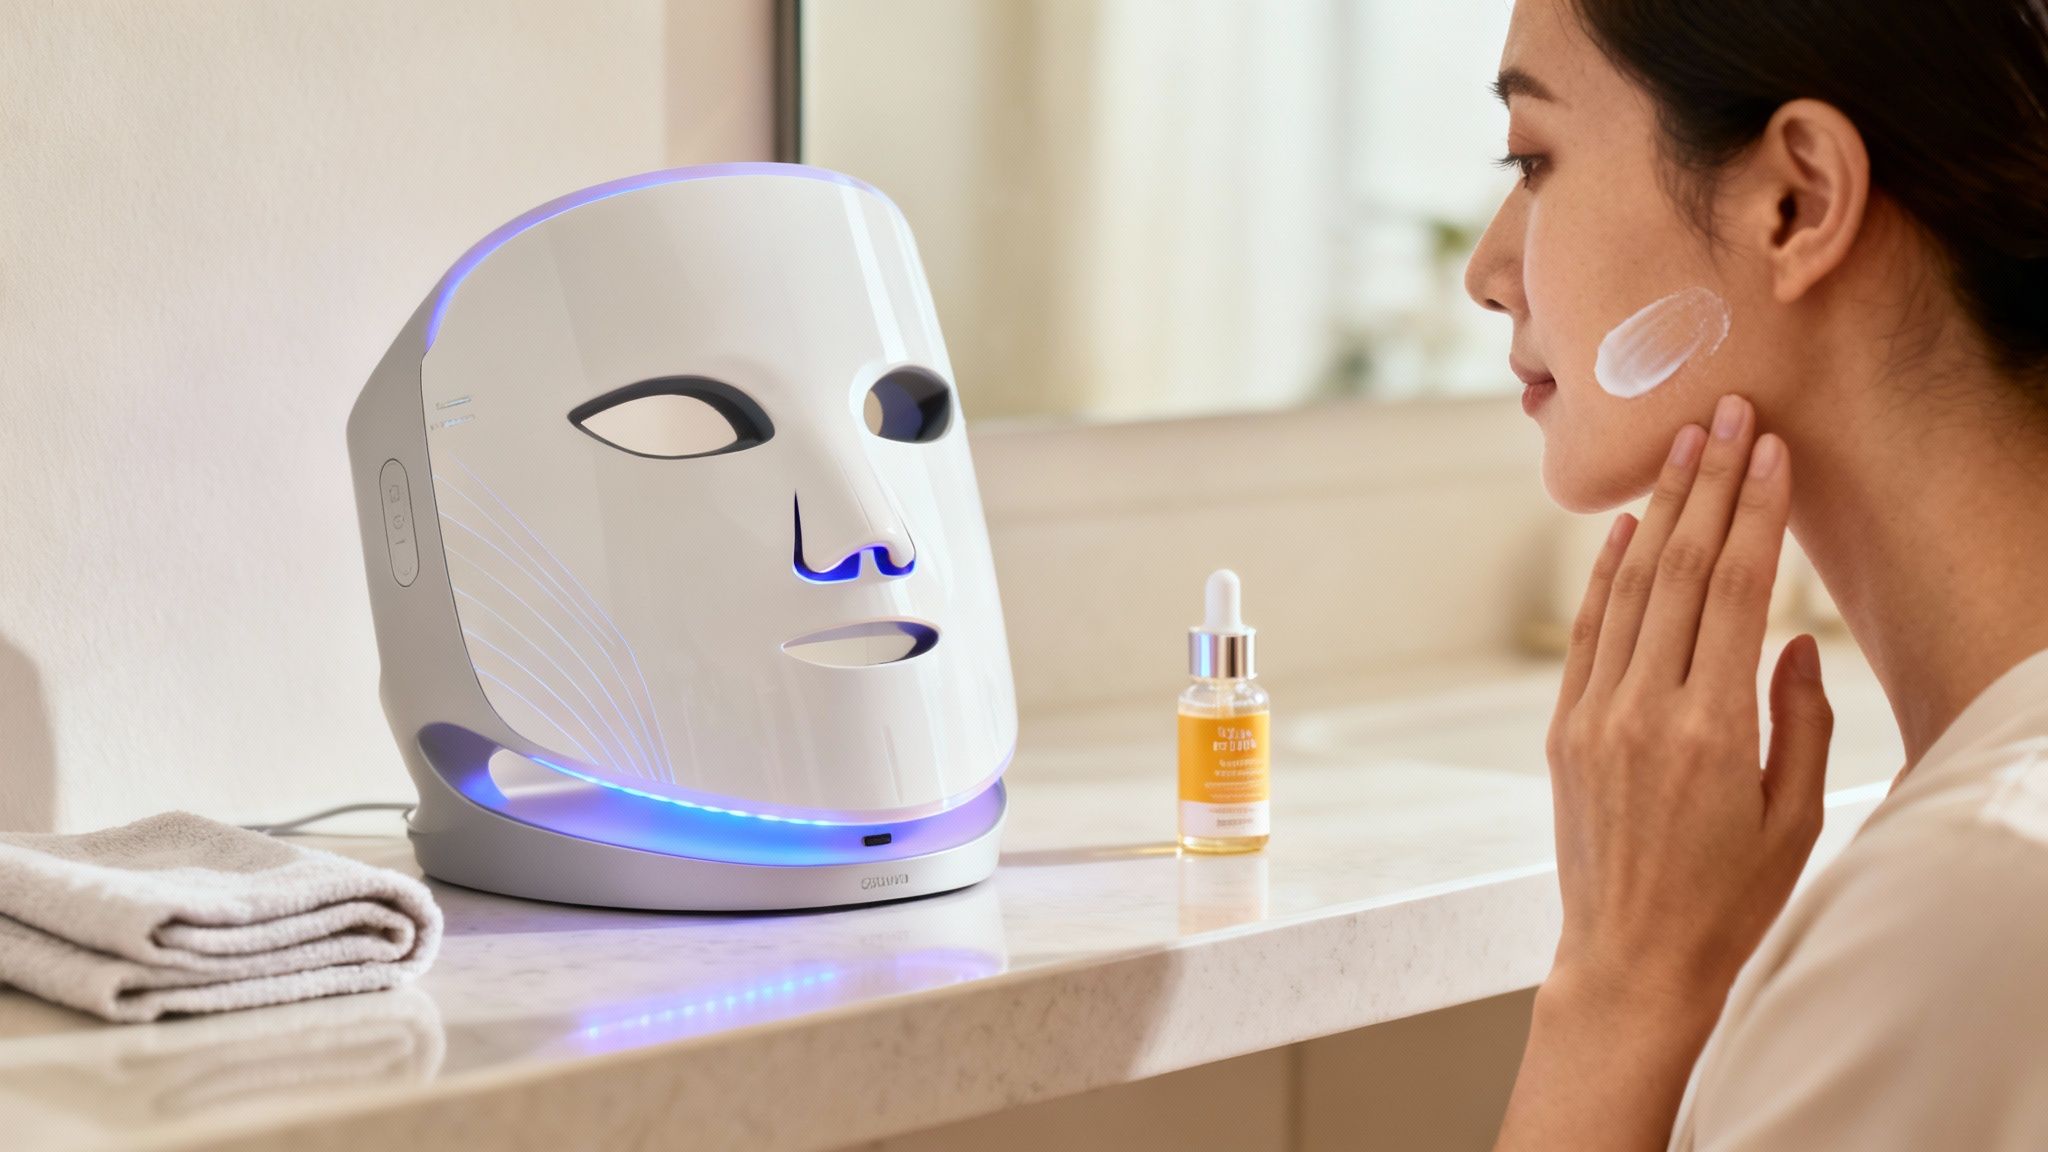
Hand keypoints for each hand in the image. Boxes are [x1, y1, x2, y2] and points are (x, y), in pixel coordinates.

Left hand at [1547, 393, 1833, 1013]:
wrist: (1629, 959)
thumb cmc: (1729, 899)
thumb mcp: (1795, 818)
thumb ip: (1801, 721)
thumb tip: (1796, 639)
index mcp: (1710, 729)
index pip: (1734, 590)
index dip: (1753, 511)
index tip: (1769, 449)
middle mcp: (1643, 710)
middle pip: (1678, 569)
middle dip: (1706, 484)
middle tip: (1725, 414)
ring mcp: (1593, 716)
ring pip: (1627, 589)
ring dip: (1655, 512)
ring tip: (1681, 446)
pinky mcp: (1564, 731)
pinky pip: (1586, 633)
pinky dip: (1603, 575)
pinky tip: (1622, 528)